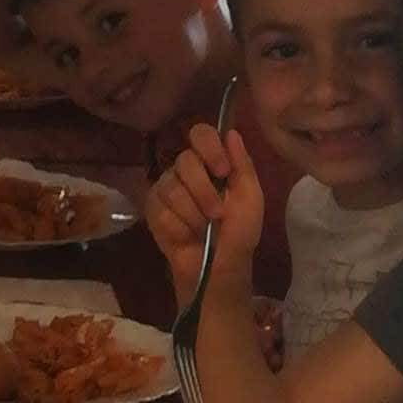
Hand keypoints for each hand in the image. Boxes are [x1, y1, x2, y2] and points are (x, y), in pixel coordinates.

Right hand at [143, 118, 263, 299]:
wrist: (221, 270)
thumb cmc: (239, 236)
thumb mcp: (251, 199)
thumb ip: (243, 165)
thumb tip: (231, 132)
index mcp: (212, 163)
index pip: (201, 134)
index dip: (209, 148)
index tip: (222, 171)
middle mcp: (186, 171)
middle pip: (185, 161)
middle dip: (204, 191)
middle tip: (217, 214)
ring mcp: (166, 190)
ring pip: (171, 187)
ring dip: (193, 214)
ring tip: (203, 230)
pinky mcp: (152, 211)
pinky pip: (160, 210)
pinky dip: (178, 227)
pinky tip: (187, 237)